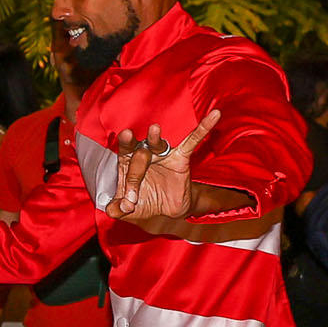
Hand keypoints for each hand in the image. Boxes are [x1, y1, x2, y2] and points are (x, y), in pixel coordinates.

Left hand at [106, 109, 221, 231]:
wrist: (167, 209)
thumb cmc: (144, 203)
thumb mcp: (129, 210)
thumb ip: (117, 209)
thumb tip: (112, 211)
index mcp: (125, 163)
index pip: (120, 165)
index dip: (125, 182)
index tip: (126, 201)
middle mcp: (142, 154)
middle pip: (137, 154)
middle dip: (136, 169)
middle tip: (134, 188)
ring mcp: (161, 154)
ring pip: (156, 143)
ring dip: (154, 137)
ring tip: (154, 129)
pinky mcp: (181, 156)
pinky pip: (192, 140)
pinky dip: (203, 128)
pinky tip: (214, 115)